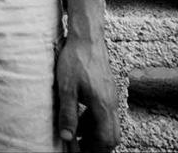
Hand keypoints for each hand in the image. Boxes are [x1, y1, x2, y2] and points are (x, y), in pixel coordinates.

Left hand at [56, 36, 119, 151]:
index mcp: (104, 106)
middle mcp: (111, 103)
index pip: (106, 140)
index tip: (78, 152)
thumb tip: (67, 137)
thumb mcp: (66, 88)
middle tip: (79, 147)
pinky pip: (104, 112)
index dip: (93, 150)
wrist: (86, 36)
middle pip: (111, 135)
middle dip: (96, 145)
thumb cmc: (76, 59)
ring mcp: (110, 95)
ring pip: (107, 124)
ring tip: (74, 134)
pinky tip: (78, 115)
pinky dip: (92, 120)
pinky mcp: (106, 89)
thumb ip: (68, 113)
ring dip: (93, 132)